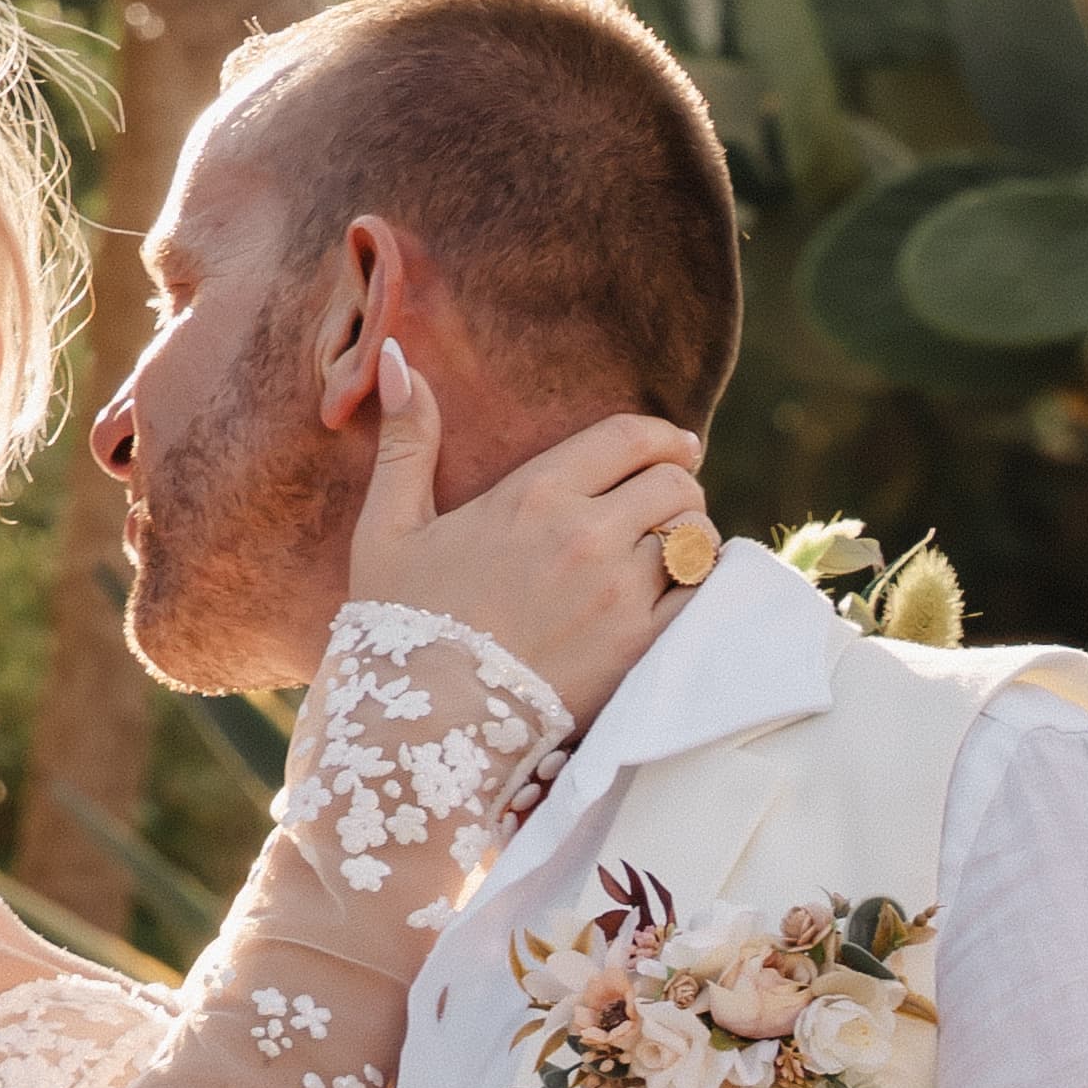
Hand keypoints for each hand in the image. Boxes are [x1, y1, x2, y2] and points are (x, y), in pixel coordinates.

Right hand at [349, 339, 708, 733]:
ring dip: (689, 543)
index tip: (675, 449)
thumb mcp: (388, 527)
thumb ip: (406, 441)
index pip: (631, 438)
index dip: (662, 438)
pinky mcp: (638, 648)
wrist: (421, 728)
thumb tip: (396, 359)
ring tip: (671, 556)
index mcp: (533, 494)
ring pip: (693, 540)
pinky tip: (678, 598)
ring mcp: (618, 593)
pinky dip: (698, 592)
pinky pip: (699, 598)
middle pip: (675, 485)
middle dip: (678, 489)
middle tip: (668, 508)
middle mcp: (586, 534)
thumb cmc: (400, 626)